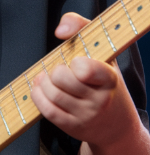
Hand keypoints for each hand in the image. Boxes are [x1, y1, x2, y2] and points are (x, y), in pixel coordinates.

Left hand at [31, 12, 135, 147]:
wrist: (117, 125)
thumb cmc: (102, 81)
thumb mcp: (100, 51)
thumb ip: (80, 27)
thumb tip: (60, 31)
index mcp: (109, 78)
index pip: (87, 69)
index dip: (76, 63)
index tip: (76, 62)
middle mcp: (100, 99)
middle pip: (61, 78)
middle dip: (54, 71)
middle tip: (59, 70)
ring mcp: (86, 115)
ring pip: (52, 94)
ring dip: (43, 83)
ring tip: (47, 78)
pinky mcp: (73, 127)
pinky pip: (48, 110)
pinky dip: (38, 96)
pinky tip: (40, 89)